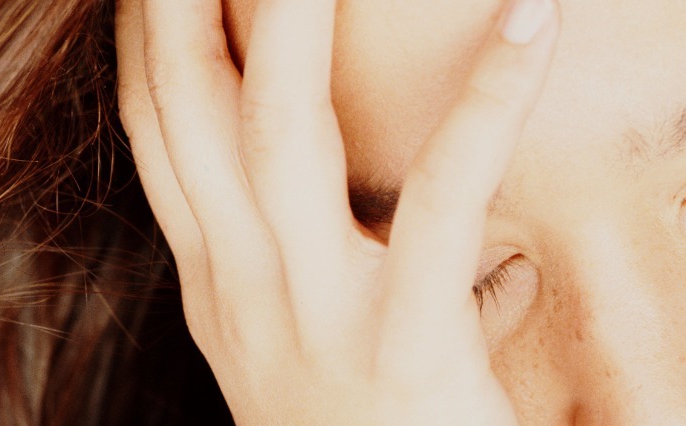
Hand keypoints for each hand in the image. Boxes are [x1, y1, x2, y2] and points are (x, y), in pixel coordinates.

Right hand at [115, 0, 559, 422]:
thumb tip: (504, 267)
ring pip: (281, 125)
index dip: (152, 30)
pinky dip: (493, 95)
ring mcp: (315, 321)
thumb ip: (405, 302)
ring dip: (292, 10)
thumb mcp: (362, 370)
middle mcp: (246, 295)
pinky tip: (533, 17)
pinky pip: (447, 194)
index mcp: (227, 288)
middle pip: (191, 106)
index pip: (162, 131)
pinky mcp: (408, 348)